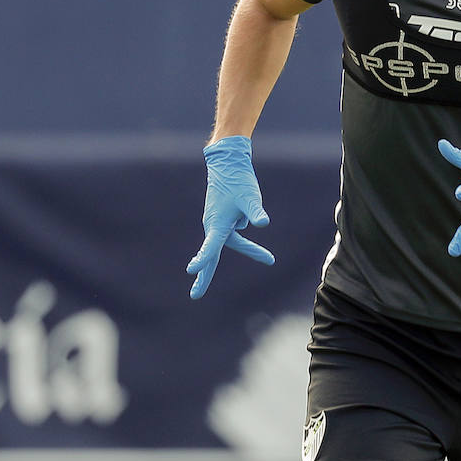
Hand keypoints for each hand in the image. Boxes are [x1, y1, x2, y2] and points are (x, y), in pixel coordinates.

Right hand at [187, 135, 274, 298]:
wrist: (228, 164)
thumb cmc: (239, 181)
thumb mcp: (251, 198)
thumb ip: (256, 212)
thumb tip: (263, 222)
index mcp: (217, 224)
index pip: (210, 246)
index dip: (202, 259)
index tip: (191, 271)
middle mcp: (213, 226)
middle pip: (210, 256)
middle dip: (204, 275)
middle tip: (195, 296)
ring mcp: (216, 224)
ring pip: (234, 243)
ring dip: (249, 250)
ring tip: (269, 258)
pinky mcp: (221, 221)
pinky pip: (236, 234)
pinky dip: (246, 236)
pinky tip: (248, 211)